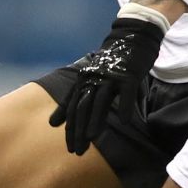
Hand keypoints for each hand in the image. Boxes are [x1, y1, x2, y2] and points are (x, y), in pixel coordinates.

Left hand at [48, 14, 166, 154]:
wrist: (132, 37)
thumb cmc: (112, 62)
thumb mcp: (92, 77)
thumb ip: (77, 98)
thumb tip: (55, 122)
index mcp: (84, 80)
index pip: (73, 107)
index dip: (70, 127)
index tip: (69, 146)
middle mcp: (93, 79)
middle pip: (83, 107)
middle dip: (78, 129)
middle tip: (77, 150)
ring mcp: (111, 77)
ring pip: (100, 101)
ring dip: (95, 120)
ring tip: (92, 138)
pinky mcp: (129, 75)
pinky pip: (126, 93)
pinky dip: (125, 107)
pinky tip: (125, 122)